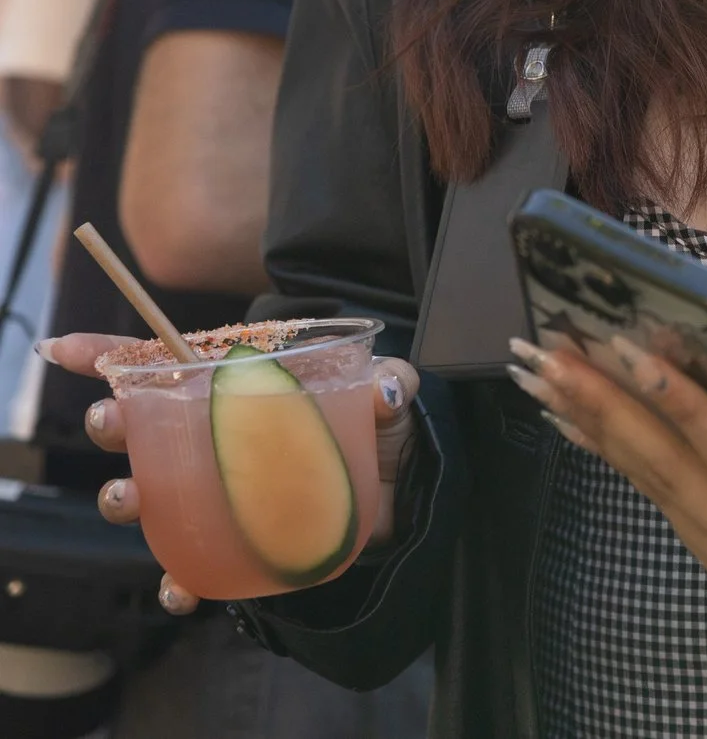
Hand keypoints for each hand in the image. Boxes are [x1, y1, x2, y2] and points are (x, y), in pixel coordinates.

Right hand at [40, 332, 417, 615]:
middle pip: (139, 427)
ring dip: (123, 495)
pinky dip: (176, 581)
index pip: (166, 366)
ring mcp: (216, 493)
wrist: (409, 498)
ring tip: (129, 495)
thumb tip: (385, 391)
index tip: (65, 350)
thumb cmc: (381, 435)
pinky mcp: (233, 543)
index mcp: (236, 390)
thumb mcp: (393, 396)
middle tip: (113, 422)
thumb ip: (393, 380)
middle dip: (110, 423)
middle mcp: (212, 439)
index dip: (110, 355)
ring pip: (146, 495)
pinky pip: (190, 568)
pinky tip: (179, 589)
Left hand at [507, 334, 706, 611]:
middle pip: (675, 475)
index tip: (630, 355)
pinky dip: (623, 457)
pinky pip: (666, 504)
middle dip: (606, 408)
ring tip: (546, 379)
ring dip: (597, 428)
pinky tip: (581, 424)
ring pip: (659, 489)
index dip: (683, 404)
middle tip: (551, 358)